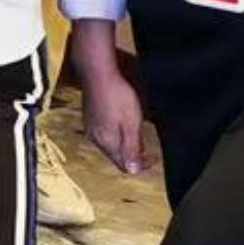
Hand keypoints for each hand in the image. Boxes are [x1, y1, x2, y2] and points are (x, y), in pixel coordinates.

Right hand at [69, 19, 149, 174]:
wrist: (98, 73)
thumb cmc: (117, 96)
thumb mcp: (131, 124)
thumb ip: (132, 148)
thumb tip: (133, 170)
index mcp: (107, 143)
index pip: (124, 165)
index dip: (141, 165)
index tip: (154, 157)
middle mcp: (96, 139)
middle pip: (116, 156)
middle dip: (132, 154)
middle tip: (147, 145)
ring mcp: (90, 129)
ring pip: (109, 145)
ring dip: (124, 144)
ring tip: (136, 132)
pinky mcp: (89, 119)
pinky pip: (103, 135)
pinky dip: (115, 135)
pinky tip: (121, 123)